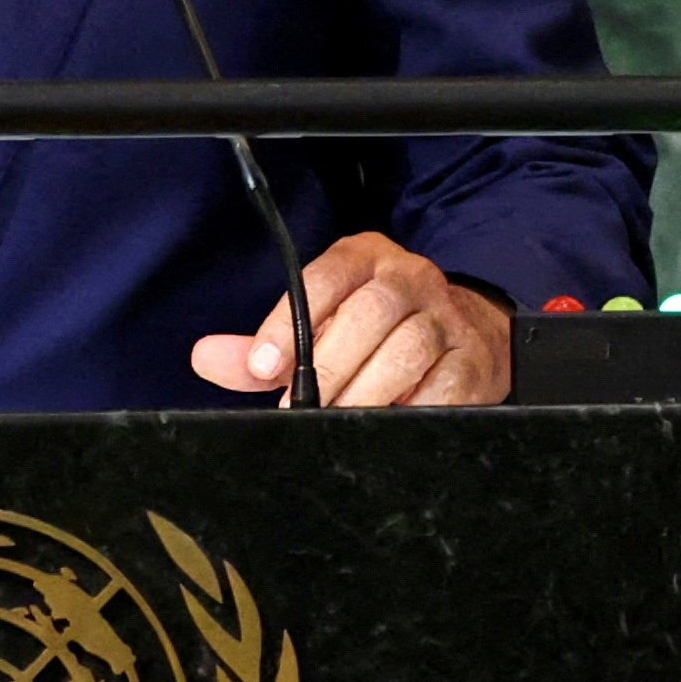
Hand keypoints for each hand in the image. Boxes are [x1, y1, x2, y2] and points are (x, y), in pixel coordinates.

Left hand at [191, 232, 512, 408]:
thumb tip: (207, 358)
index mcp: (364, 259)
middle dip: (327, 368)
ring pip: (406, 349)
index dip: (287, 324)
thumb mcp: (322, 326)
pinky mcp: (473, 360)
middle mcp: (409, 278)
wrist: (469, 332)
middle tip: (299, 408)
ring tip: (338, 421)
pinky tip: (390, 421)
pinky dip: (413, 409)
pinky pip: (444, 387)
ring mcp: (447, 317)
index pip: (322, 280)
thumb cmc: (378, 332)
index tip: (263, 366)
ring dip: (365, 393)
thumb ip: (267, 345)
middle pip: (368, 314)